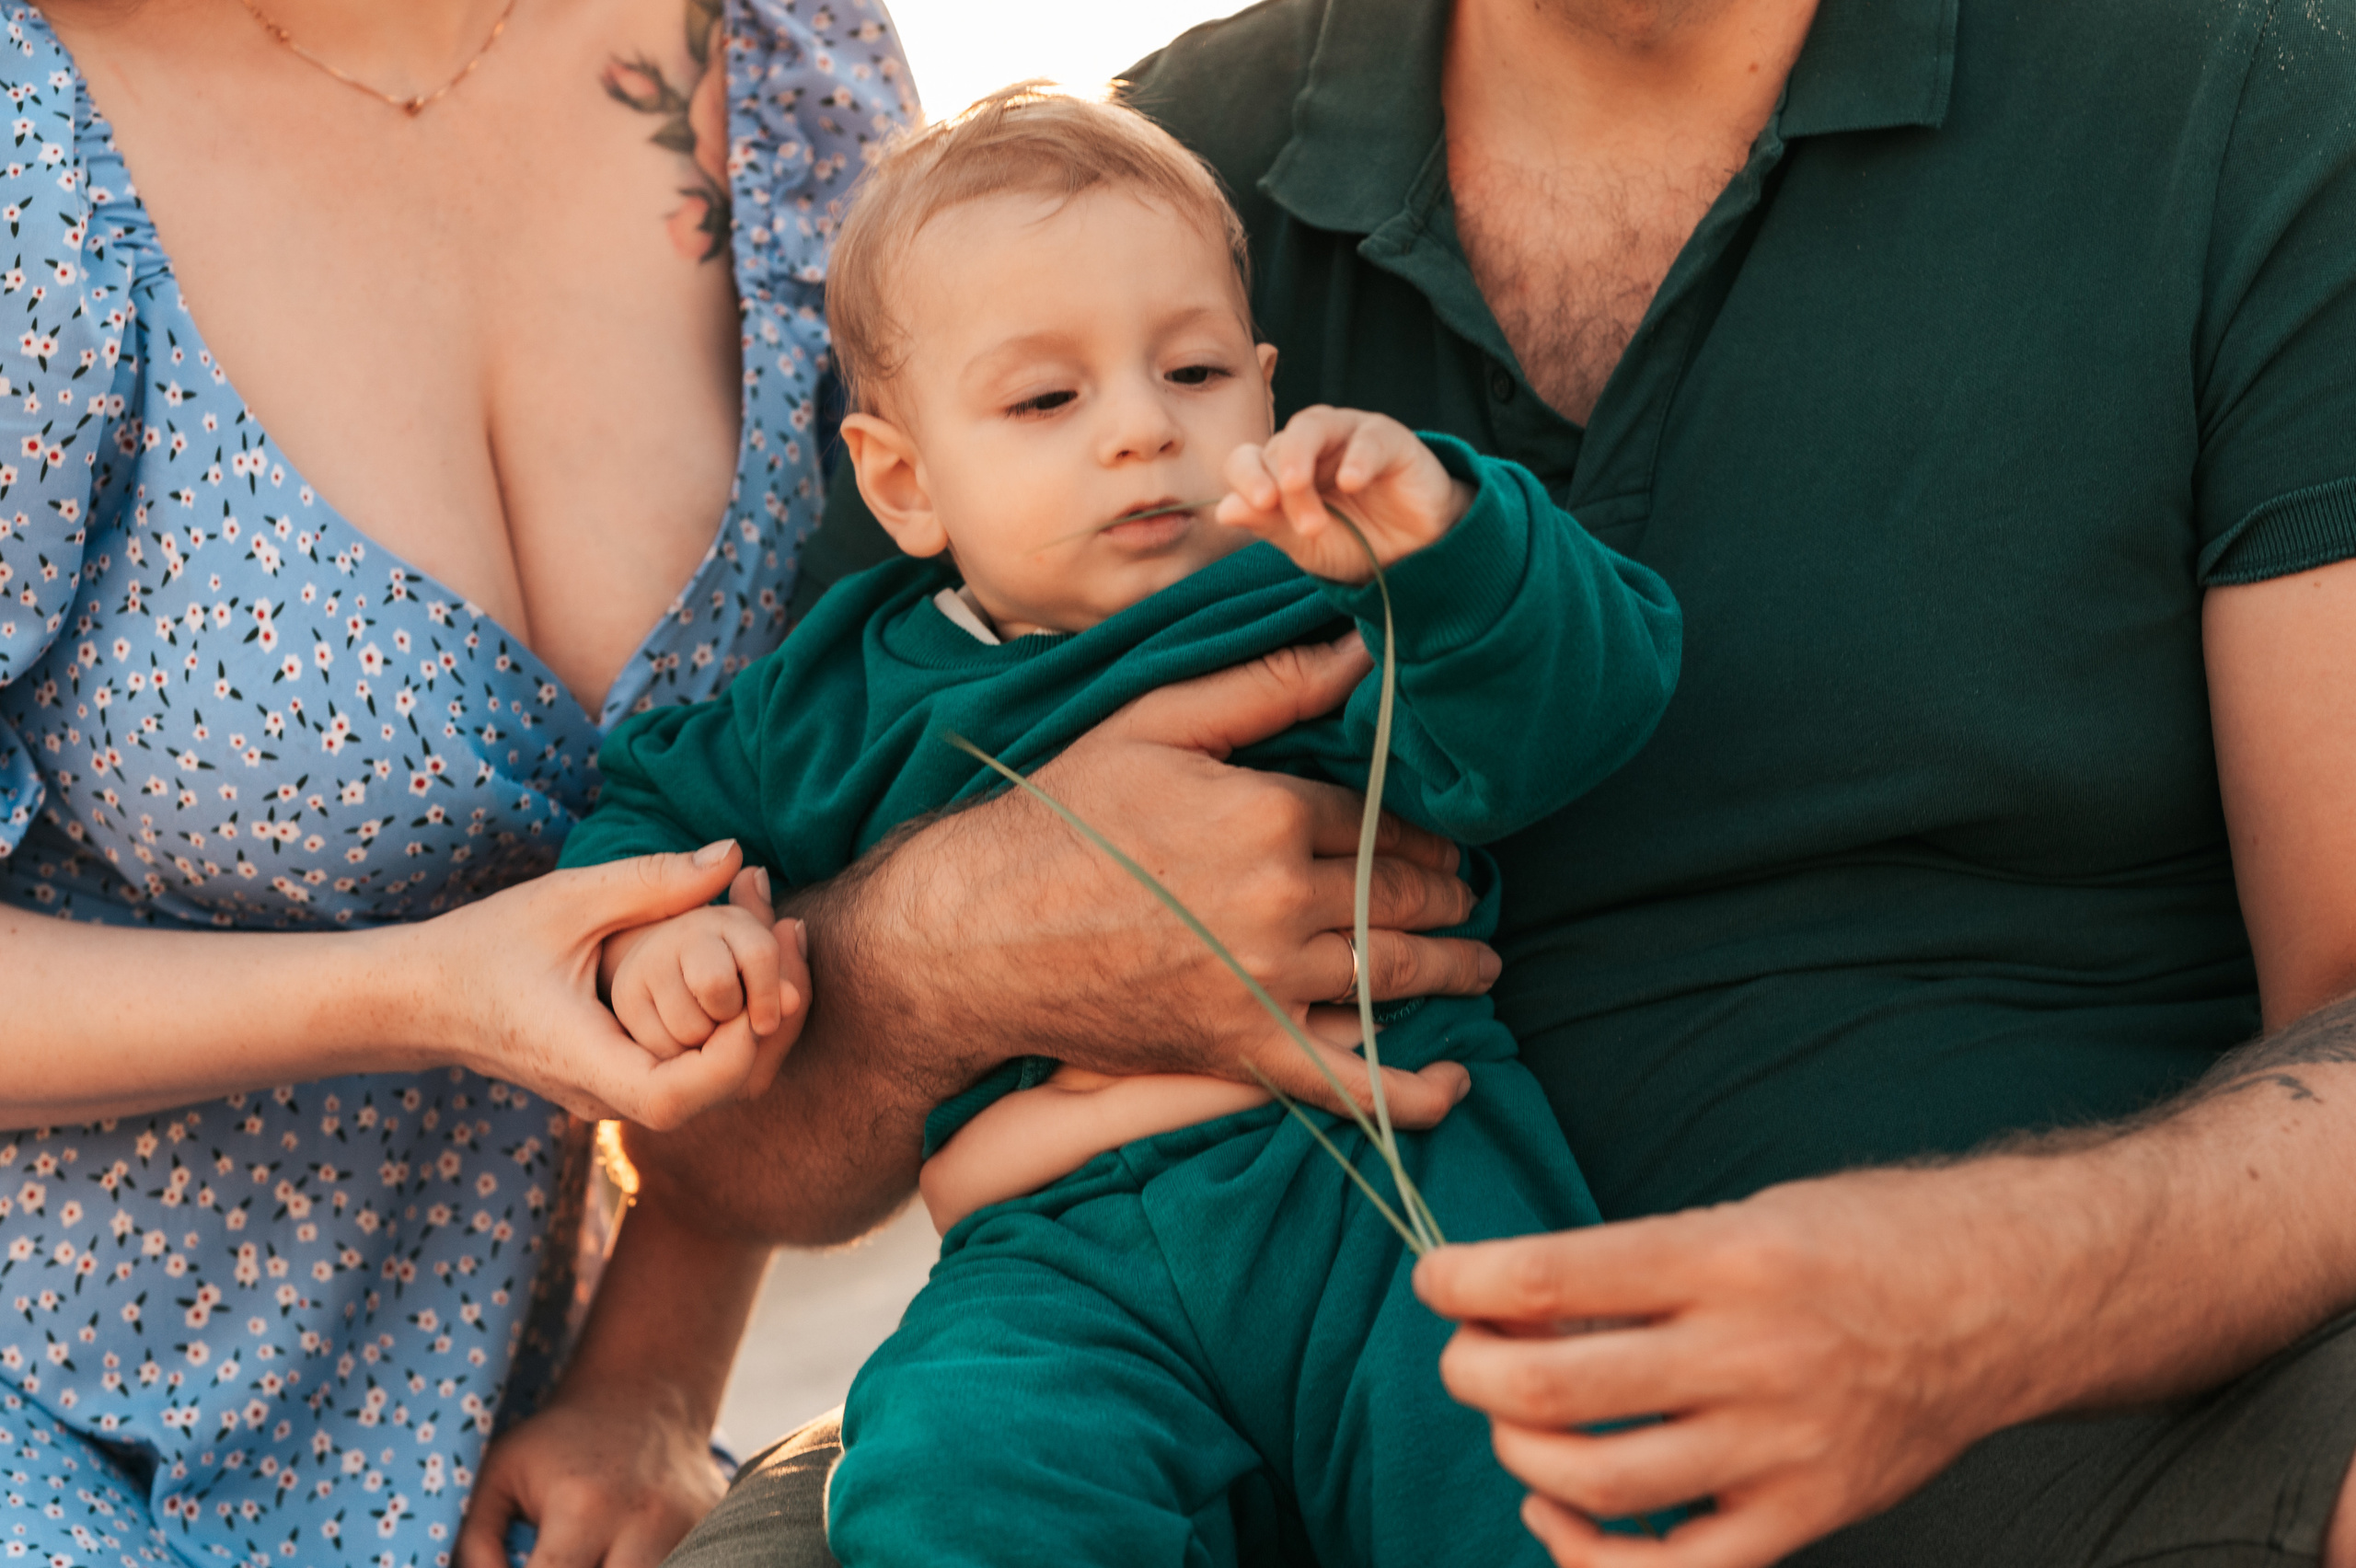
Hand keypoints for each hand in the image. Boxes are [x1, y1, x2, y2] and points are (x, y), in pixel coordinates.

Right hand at [409, 842, 799, 1129]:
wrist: (425, 997)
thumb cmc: (487, 943)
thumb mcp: (568, 900)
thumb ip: (652, 881)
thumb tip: (735, 854)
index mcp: (582, 1060)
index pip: (675, 1098)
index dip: (732, 1054)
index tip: (762, 989)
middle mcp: (602, 1097)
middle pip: (710, 1099)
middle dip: (765, 1031)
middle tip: (793, 948)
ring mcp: (611, 1099)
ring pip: (707, 1091)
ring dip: (752, 1029)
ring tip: (777, 951)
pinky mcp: (619, 1085)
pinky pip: (688, 1074)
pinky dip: (725, 1030)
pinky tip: (744, 973)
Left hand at [457, 1372, 727, 1567]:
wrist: (646, 1392)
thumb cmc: (561, 1440)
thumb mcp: (501, 1473)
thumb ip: (477, 1541)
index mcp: (585, 1508)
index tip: (527, 1567)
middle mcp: (646, 1522)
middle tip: (565, 1560)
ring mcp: (691, 1526)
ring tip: (595, 1553)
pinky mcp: (714, 1526)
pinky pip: (686, 1556)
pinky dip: (654, 1558)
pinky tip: (626, 1547)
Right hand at [925, 631, 1498, 1122]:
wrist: (978, 932)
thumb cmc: (1059, 816)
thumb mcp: (1156, 726)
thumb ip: (1265, 687)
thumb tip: (1361, 650)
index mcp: (1268, 813)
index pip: (1378, 819)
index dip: (1417, 830)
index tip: (1442, 838)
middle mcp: (1282, 899)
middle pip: (1396, 895)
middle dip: (1445, 894)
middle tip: (1469, 894)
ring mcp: (1267, 981)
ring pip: (1391, 974)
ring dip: (1451, 968)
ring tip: (1480, 963)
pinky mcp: (1243, 1049)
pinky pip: (1350, 1082)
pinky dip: (1410, 1093)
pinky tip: (1455, 1088)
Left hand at [1217, 405, 1473, 581]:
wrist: (1414, 555)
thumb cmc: (1355, 543)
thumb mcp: (1307, 545)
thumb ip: (1268, 524)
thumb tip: (1224, 510)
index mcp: (1282, 470)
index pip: (1247, 459)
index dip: (1245, 477)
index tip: (1257, 505)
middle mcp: (1311, 445)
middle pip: (1278, 447)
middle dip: (1282, 486)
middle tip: (1296, 519)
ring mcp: (1348, 436)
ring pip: (1313, 425)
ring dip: (1300, 459)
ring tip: (1298, 489)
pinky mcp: (1390, 439)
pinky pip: (1369, 436)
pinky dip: (1357, 457)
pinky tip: (1350, 482)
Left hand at [1412, 1165, 2066, 1567]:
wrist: (2004, 1299)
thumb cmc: (1861, 1240)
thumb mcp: (1746, 1215)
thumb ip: (1641, 1269)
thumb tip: (1517, 1306)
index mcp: (1725, 1257)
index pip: (1552, 1276)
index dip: (1464, 1281)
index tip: (1434, 1278)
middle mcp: (1749, 1354)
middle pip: (1555, 1388)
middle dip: (1475, 1373)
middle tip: (1466, 1357)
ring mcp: (1780, 1445)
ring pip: (1598, 1482)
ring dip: (1521, 1458)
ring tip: (1516, 1426)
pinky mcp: (1807, 1513)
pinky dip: (1590, 1558)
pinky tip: (1559, 1519)